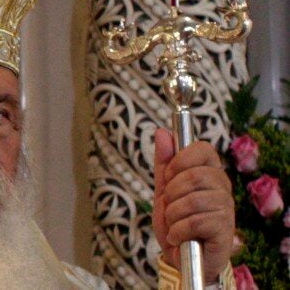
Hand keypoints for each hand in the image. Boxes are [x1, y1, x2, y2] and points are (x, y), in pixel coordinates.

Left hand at [152, 128, 233, 283]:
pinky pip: (196, 222)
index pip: (202, 148)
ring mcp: (226, 208)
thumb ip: (164, 163)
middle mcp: (222, 187)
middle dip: (171, 193)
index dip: (180, 160)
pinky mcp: (225, 230)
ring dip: (172, 215)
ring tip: (174, 224)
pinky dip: (178, 231)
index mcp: (209, 172)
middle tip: (169, 207)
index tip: (168, 176)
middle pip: (194, 175)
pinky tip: (178, 237)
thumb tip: (162, 131)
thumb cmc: (175, 222)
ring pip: (193, 200)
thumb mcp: (163, 191)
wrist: (181, 258)